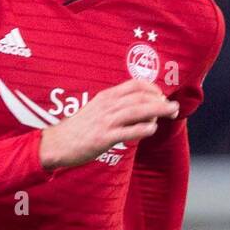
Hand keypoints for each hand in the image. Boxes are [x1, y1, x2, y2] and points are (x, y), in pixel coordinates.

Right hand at [39, 79, 178, 169]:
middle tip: (173, 107)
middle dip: (161, 100)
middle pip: (141, 97)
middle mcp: (108, 106)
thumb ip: (113, 106)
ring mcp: (106, 121)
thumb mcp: (94, 109)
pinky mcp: (105, 138)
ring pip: (139, 111)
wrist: (56, 144)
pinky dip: (145, 129)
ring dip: (159, 111)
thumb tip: (135, 108)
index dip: (153, 88)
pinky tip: (151, 130)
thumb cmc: (76, 129)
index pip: (135, 85)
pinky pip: (131, 131)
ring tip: (171, 113)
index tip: (161, 95)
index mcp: (106, 97)